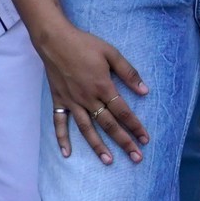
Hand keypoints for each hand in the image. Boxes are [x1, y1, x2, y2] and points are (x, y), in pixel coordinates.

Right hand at [32, 21, 150, 163]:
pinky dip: (62, 138)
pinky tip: (67, 153)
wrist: (54, 40)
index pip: (123, 112)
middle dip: (124, 142)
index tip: (145, 140)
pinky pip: (60, 122)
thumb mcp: (111, 53)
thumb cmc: (84, 44)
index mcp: (103, 87)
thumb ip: (128, 72)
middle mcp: (88, 98)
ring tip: (108, 160)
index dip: (136, 126)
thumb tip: (144, 90)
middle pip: (109, 125)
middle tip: (136, 158)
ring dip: (98, 146)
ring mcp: (72, 101)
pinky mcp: (59, 100)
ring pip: (87, 128)